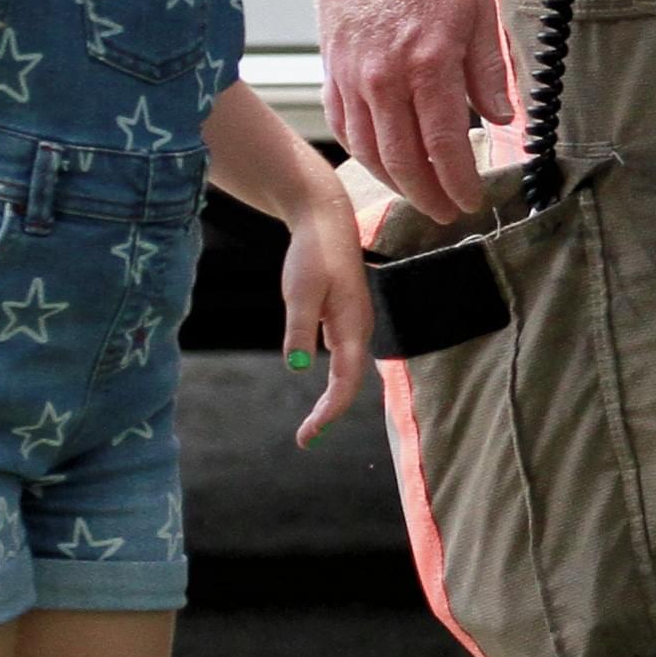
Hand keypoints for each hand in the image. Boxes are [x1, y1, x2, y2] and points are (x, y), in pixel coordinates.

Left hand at [277, 189, 375, 445]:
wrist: (325, 218)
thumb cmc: (313, 252)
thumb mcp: (300, 291)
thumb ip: (300, 329)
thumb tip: (296, 368)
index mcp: (352, 325)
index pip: (346, 381)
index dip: (330, 411)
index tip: (310, 434)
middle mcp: (359, 328)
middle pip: (350, 382)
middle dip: (330, 412)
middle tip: (305, 439)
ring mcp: (354, 322)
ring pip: (348, 371)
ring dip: (332, 399)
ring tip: (312, 424)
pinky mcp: (345, 316)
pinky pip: (344, 358)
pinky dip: (333, 381)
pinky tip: (321, 389)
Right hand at [316, 0, 512, 224]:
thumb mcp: (478, 10)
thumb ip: (489, 70)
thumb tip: (504, 120)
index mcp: (427, 64)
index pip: (443, 145)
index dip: (458, 182)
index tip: (472, 201)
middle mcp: (383, 78)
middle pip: (403, 159)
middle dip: (429, 195)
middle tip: (448, 212)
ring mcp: (351, 76)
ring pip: (369, 150)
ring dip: (395, 182)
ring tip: (420, 195)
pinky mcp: (332, 69)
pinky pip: (343, 126)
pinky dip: (363, 153)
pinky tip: (382, 162)